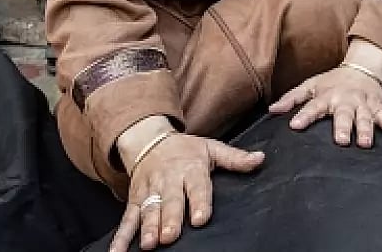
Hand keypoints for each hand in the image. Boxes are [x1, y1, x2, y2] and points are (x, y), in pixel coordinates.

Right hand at [111, 126, 264, 251]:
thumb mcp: (211, 148)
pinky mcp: (134, 200)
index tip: (200, 218)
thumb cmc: (186, 149)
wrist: (149, 140)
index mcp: (191, 168)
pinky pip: (127, 218)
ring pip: (148, 210)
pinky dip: (121, 236)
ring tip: (150, 244)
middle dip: (169, 219)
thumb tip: (260, 159)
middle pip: (170, 201)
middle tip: (171, 236)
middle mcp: (168, 180)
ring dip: (148, 227)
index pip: (197, 186)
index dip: (199, 202)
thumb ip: (235, 158)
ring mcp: (149, 191)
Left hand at [269, 40, 381, 147]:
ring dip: (367, 129)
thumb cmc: (332, 82)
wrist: (361, 69)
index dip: (304, 116)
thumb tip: (271, 111)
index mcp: (326, 96)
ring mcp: (364, 105)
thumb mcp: (310, 86)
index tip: (295, 125)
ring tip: (366, 143)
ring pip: (366, 118)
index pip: (312, 106)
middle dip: (343, 126)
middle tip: (342, 141)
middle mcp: (346, 101)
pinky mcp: (379, 108)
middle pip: (343, 114)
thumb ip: (291, 99)